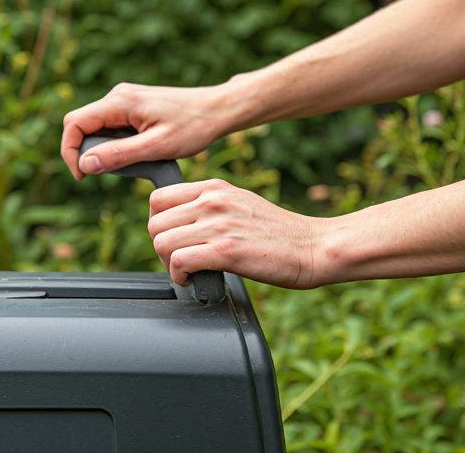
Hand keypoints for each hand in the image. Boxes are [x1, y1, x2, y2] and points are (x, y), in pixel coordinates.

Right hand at [61, 82, 233, 179]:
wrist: (218, 110)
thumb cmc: (193, 127)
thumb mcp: (156, 147)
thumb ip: (120, 155)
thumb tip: (85, 163)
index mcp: (120, 102)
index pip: (75, 123)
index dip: (70, 151)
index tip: (83, 175)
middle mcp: (118, 96)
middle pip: (83, 125)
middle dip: (87, 152)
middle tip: (109, 173)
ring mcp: (126, 100)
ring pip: (99, 127)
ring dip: (104, 149)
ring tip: (131, 163)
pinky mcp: (135, 107)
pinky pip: (114, 126)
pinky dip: (117, 143)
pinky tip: (139, 153)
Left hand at [148, 179, 323, 288]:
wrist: (313, 246)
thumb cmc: (279, 232)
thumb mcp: (240, 203)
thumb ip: (210, 206)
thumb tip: (181, 221)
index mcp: (214, 187)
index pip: (158, 198)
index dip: (159, 223)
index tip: (172, 239)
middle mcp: (212, 201)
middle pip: (155, 223)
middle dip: (161, 247)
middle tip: (180, 260)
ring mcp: (218, 224)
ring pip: (161, 242)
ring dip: (168, 263)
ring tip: (187, 271)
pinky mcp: (225, 251)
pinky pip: (178, 261)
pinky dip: (179, 276)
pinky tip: (194, 280)